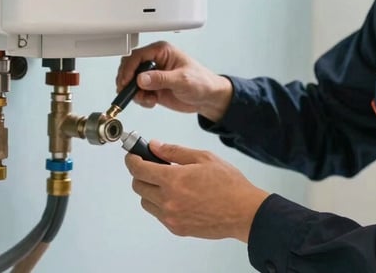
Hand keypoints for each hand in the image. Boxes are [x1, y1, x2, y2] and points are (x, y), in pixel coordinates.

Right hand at [116, 41, 231, 121]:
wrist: (208, 99)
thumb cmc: (202, 82)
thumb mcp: (182, 79)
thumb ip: (161, 79)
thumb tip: (142, 78)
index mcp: (162, 52)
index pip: (137, 56)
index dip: (128, 68)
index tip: (126, 81)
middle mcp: (155, 62)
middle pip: (130, 67)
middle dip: (128, 81)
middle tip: (129, 92)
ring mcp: (153, 76)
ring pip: (132, 82)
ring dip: (135, 93)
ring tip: (147, 99)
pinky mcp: (153, 88)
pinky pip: (138, 93)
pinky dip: (141, 99)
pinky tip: (151, 102)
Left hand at [125, 142, 269, 241]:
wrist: (243, 212)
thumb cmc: (228, 185)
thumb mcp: (203, 158)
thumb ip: (175, 151)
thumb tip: (155, 146)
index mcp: (173, 180)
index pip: (138, 169)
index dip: (132, 159)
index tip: (133, 155)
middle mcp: (168, 200)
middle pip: (137, 186)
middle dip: (140, 174)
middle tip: (152, 166)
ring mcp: (171, 217)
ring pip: (146, 201)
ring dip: (150, 190)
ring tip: (168, 183)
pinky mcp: (176, 228)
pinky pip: (158, 214)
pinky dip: (161, 204)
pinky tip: (177, 197)